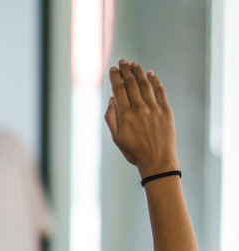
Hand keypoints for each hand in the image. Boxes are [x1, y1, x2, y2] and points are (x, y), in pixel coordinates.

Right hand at [105, 60, 177, 177]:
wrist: (157, 161)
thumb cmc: (134, 151)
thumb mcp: (116, 138)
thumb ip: (111, 118)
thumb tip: (111, 99)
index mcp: (125, 116)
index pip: (119, 90)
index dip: (115, 78)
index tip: (113, 69)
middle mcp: (139, 109)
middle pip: (131, 84)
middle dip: (126, 71)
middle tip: (123, 61)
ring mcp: (154, 109)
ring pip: (145, 85)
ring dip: (139, 72)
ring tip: (134, 64)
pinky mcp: (166, 111)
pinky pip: (160, 92)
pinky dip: (154, 81)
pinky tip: (150, 74)